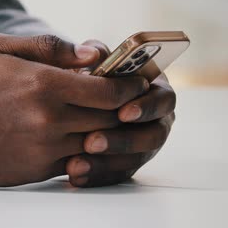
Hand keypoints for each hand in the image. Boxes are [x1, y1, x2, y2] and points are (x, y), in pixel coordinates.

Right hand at [0, 34, 150, 186]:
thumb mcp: (3, 47)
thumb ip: (51, 46)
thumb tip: (92, 54)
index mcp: (44, 85)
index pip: (109, 91)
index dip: (130, 87)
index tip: (136, 82)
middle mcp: (49, 120)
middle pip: (110, 119)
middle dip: (125, 109)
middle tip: (130, 100)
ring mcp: (44, 149)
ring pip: (97, 143)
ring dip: (109, 131)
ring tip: (110, 118)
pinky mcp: (37, 170)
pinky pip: (76, 161)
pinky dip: (86, 150)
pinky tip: (82, 137)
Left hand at [65, 40, 176, 186]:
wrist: (65, 95)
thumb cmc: (82, 70)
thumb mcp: (86, 56)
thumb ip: (92, 51)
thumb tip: (94, 53)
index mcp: (154, 87)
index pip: (163, 98)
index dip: (146, 106)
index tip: (123, 112)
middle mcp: (154, 118)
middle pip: (154, 135)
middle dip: (123, 140)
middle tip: (93, 141)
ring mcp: (142, 143)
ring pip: (135, 159)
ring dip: (107, 162)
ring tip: (76, 162)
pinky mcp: (125, 163)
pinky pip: (117, 175)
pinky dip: (97, 176)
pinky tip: (75, 174)